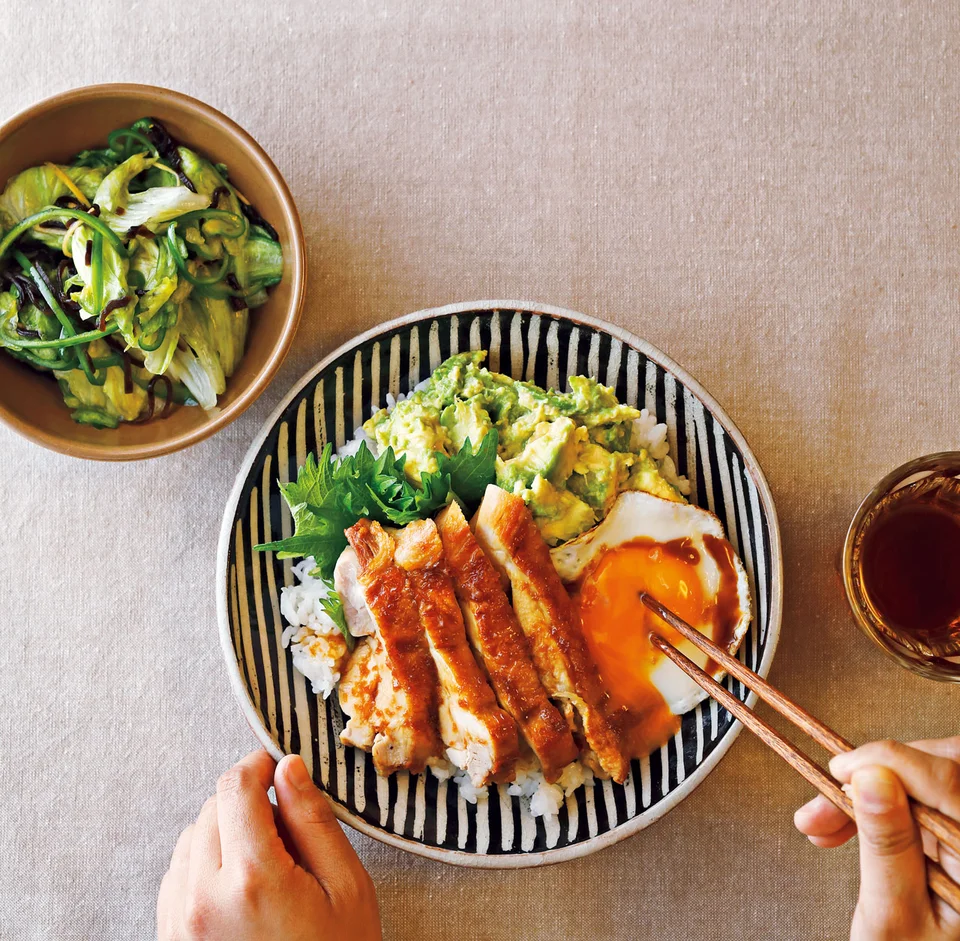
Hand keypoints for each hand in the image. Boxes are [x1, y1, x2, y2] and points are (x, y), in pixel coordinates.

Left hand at [157, 750, 380, 940]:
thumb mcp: (345, 887)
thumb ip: (313, 821)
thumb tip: (290, 769)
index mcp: (253, 878)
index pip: (236, 787)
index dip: (257, 764)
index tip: (275, 765)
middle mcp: (204, 898)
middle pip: (211, 808)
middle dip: (245, 802)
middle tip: (283, 824)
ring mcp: (180, 924)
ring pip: (190, 839)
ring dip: (222, 832)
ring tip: (264, 860)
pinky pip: (177, 876)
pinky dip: (203, 864)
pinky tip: (239, 885)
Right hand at [794, 737, 959, 939]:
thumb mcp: (890, 917)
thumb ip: (884, 844)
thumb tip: (870, 778)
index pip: (949, 779)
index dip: (889, 760)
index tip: (843, 768)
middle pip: (944, 769)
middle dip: (878, 773)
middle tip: (830, 796)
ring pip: (931, 779)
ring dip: (874, 789)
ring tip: (829, 821)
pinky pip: (927, 801)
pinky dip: (885, 807)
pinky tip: (853, 824)